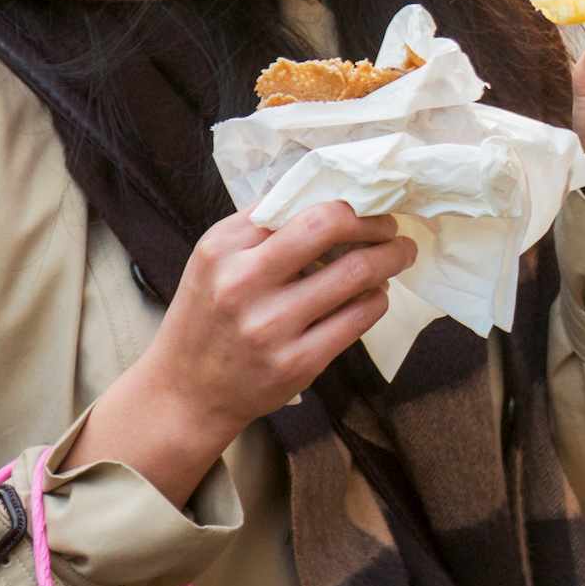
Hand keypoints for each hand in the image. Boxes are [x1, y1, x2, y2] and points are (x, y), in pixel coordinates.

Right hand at [84, 201, 414, 504]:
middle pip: (328, 226)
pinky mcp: (297, 363)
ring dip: (391, 258)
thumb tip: (327, 191)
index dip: (345, 201)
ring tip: (398, 255)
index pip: (299, 204)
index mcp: (222, 249)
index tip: (367, 204)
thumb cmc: (208, 316)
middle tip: (392, 228)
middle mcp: (242, 283)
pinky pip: (360, 317)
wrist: (186, 393)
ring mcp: (271, 326)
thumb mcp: (215, 260)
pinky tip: (375, 294)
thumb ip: (262, 225)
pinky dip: (378, 298)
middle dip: (375, 223)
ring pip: (357, 273)